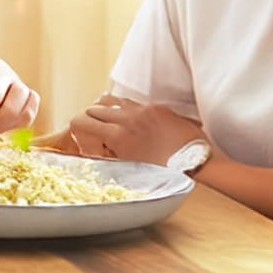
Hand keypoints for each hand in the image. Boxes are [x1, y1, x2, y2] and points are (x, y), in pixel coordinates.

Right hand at [66, 93, 201, 164]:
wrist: (196, 162)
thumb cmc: (163, 172)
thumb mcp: (128, 169)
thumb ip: (107, 155)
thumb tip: (93, 149)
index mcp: (117, 135)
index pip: (81, 121)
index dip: (76, 131)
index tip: (83, 141)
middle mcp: (127, 117)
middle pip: (92, 108)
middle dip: (89, 121)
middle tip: (95, 135)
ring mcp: (142, 109)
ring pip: (109, 100)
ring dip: (104, 111)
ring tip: (109, 124)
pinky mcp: (156, 107)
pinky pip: (130, 101)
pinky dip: (122, 108)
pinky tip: (128, 120)